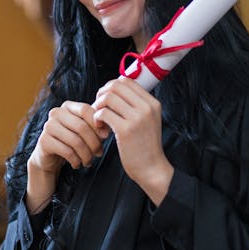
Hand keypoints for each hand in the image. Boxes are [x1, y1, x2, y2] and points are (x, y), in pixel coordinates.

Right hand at [25, 101, 107, 213]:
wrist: (51, 157)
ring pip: (75, 141)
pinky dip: (76, 160)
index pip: (86, 110)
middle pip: (82, 126)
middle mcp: (56, 113)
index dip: (98, 123)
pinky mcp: (44, 141)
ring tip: (89, 161)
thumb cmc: (73, 141)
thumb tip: (107, 130)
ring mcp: (48, 126)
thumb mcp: (86, 131)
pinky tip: (78, 164)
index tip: (106, 137)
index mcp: (67, 106)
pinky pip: (66, 151)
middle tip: (99, 153)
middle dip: (94, 143)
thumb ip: (96, 126)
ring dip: (86, 154)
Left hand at [92, 78, 173, 204]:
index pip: (127, 80)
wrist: (152, 169)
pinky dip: (97, 119)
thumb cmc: (145, 146)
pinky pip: (103, 113)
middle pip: (115, 85)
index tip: (106, 99)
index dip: (111, 87)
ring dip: (98, 107)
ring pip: (108, 98)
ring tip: (99, 120)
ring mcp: (137, 118)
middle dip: (102, 94)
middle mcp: (146, 107)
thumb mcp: (147, 120)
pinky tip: (100, 129)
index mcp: (152, 103)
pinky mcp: (125, 130)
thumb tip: (113, 91)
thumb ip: (135, 105)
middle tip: (99, 108)